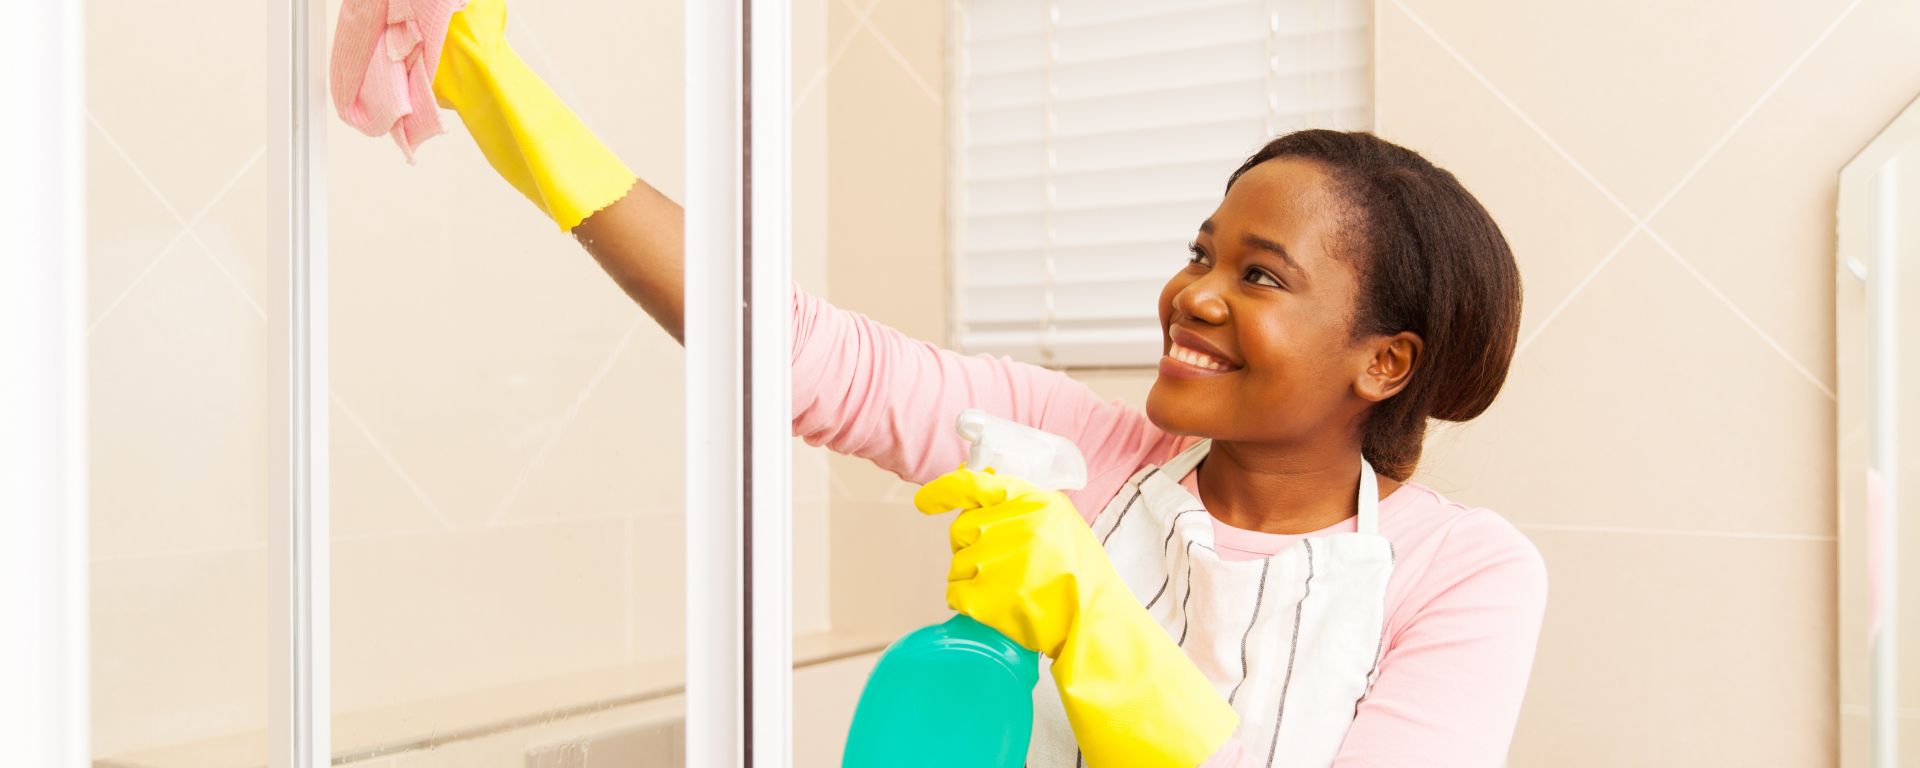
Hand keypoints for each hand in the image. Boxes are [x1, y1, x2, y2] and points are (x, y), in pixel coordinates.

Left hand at [914, 467, 1238, 766]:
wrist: (1090, 619)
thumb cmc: (1079, 572)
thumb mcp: (1059, 521)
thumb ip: (1020, 504)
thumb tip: (973, 486)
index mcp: (1029, 501)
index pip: (971, 483)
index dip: (943, 490)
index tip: (925, 501)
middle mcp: (1006, 526)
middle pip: (961, 530)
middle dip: (973, 547)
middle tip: (1005, 566)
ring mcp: (991, 561)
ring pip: (956, 564)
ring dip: (973, 577)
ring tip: (1010, 589)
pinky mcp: (980, 596)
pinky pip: (954, 593)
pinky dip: (968, 601)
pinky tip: (996, 606)